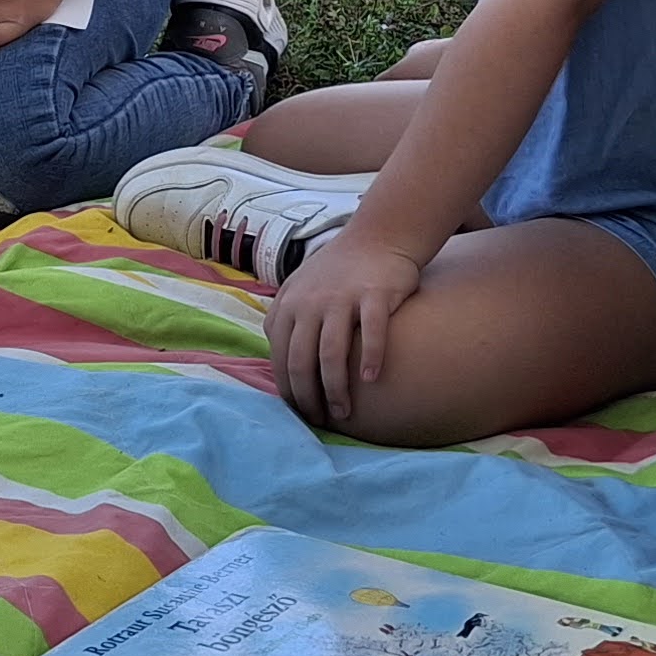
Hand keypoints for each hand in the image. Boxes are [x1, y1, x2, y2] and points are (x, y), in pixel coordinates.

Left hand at [266, 231, 428, 424]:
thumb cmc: (338, 271)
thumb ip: (284, 320)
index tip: (300, 412)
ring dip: (336, 389)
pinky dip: (371, 358)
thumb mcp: (299, 289)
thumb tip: (277, 363)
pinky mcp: (374, 294)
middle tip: (321, 420)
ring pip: (332, 354)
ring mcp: (342, 298)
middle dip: (309, 398)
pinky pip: (372, 332)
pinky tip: (372, 380)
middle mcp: (310, 302)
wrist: (377, 235)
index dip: (289, 390)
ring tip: (344, 412)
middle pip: (302, 361)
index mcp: (289, 305)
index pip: (281, 358)